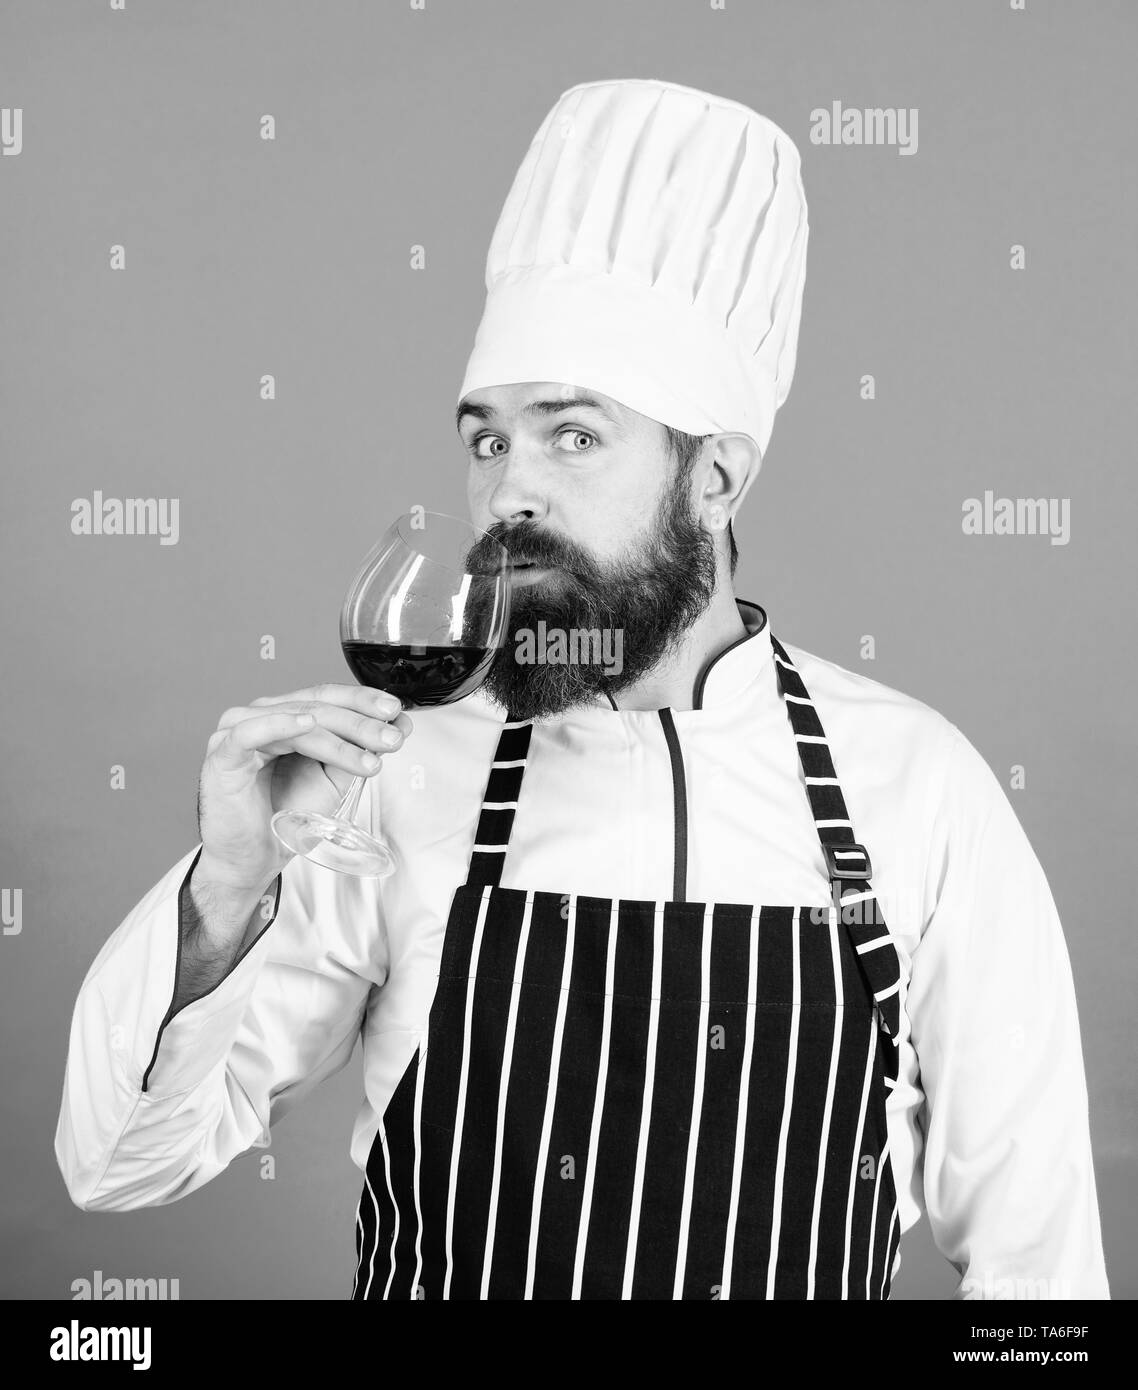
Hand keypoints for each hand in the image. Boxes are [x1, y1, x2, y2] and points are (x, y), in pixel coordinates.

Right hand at [194, 683, 412, 898]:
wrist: (254, 859)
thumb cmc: (285, 816)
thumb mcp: (334, 779)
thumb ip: (361, 750)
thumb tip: (399, 724)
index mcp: (285, 716)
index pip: (327, 697)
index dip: (363, 701)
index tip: (395, 711)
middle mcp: (262, 716)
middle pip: (317, 706)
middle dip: (360, 723)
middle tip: (392, 737)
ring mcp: (238, 731)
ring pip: (296, 719)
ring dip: (338, 737)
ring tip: (370, 755)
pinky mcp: (222, 754)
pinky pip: (250, 732)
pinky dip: (280, 724)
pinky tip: (307, 724)